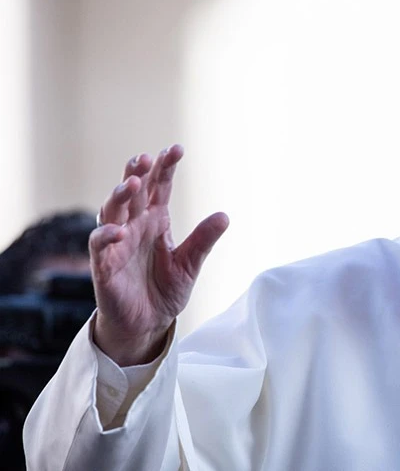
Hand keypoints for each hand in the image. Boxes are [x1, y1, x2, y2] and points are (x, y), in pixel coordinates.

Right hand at [90, 145, 228, 365]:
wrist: (147, 324)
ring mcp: (117, 244)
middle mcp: (134, 226)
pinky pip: (99, 246)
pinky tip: (118, 231)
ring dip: (120, 196)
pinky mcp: (104, 266)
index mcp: (155, 221)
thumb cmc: (165, 291)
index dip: (165, 168)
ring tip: (133, 184)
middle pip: (133, 192)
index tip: (176, 149)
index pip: (159, 187)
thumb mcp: (190, 264)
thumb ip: (203, 241)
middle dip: (137, 173)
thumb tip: (225, 216)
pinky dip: (106, 235)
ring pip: (112, 211)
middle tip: (145, 158)